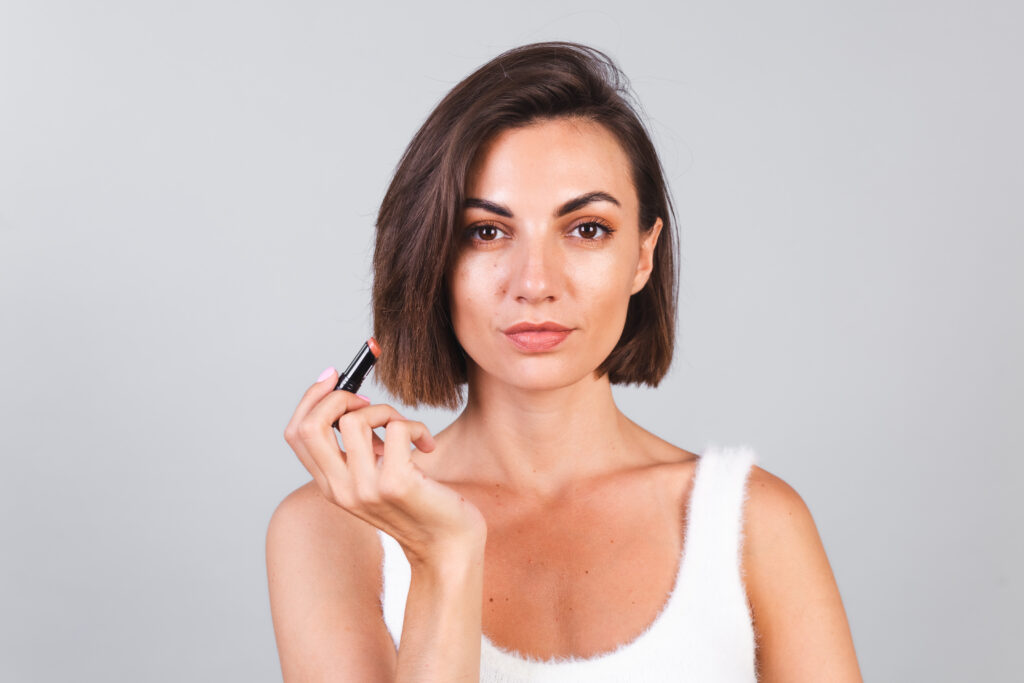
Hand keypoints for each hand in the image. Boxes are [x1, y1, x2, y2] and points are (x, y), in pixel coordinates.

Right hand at [283, 368, 486, 565]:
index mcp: (331, 487)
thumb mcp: (379, 478)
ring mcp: (366, 489)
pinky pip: (398, 427)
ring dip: (388, 412)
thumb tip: (353, 401)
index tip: (334, 377)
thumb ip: (361, 451)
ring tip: (407, 431)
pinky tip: (428, 446)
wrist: (450, 549)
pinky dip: (417, 426)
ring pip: (356, 420)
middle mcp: (341, 490)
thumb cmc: (422, 507)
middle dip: (339, 397)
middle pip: (311, 425)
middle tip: (370, 403)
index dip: (310, 398)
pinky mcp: (396, 483)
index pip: (296, 434)